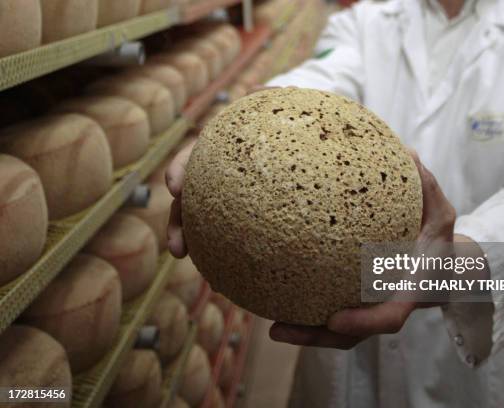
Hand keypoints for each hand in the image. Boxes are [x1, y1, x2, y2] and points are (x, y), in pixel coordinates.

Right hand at [165, 86, 278, 257]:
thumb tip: (257, 88)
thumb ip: (272, 98)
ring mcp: (232, 194)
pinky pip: (234, 231)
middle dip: (179, 222)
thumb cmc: (291, 115)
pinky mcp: (248, 211)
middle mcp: (221, 172)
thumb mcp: (286, 105)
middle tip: (177, 247)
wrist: (301, 132)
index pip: (195, 156)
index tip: (173, 188)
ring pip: (205, 219)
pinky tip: (231, 272)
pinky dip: (226, 249)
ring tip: (193, 264)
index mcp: (223, 146)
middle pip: (192, 197)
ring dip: (194, 242)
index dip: (180, 170)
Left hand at [269, 150, 456, 348]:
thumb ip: (428, 188)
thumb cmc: (438, 241)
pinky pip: (330, 313)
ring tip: (273, 328)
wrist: (442, 270)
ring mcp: (368, 310)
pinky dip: (307, 316)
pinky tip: (277, 305)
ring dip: (305, 333)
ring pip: (337, 333)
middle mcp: (384, 307)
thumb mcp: (441, 215)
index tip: (334, 319)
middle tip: (278, 330)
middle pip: (350, 334)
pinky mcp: (355, 304)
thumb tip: (407, 155)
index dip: (363, 322)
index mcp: (407, 292)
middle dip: (316, 335)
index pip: (389, 317)